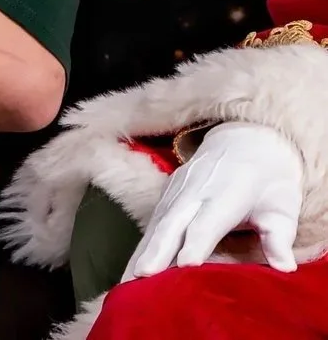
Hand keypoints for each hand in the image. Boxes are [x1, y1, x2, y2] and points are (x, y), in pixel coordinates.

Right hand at [123, 122, 302, 279]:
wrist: (247, 138)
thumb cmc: (269, 179)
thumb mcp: (283, 206)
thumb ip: (280, 237)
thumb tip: (285, 268)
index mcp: (228, 192)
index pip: (208, 221)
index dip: (197, 243)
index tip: (186, 266)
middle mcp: (198, 188)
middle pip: (174, 221)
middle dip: (158, 249)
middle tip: (143, 275)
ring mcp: (180, 186)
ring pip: (159, 220)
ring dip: (144, 248)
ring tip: (131, 277)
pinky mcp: (170, 189)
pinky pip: (155, 218)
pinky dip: (143, 241)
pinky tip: (134, 264)